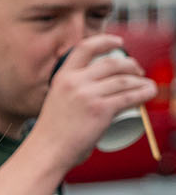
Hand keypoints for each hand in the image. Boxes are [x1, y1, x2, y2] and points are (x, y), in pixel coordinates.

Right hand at [32, 34, 157, 171]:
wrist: (46, 152)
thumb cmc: (51, 135)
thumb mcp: (56, 103)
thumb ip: (71, 95)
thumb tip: (94, 94)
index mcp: (62, 78)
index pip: (85, 48)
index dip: (105, 42)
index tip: (119, 43)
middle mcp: (75, 82)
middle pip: (112, 63)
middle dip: (131, 65)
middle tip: (138, 73)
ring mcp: (88, 95)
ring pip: (125, 80)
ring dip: (141, 81)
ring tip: (147, 86)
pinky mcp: (101, 110)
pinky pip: (130, 96)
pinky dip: (145, 93)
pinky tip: (150, 92)